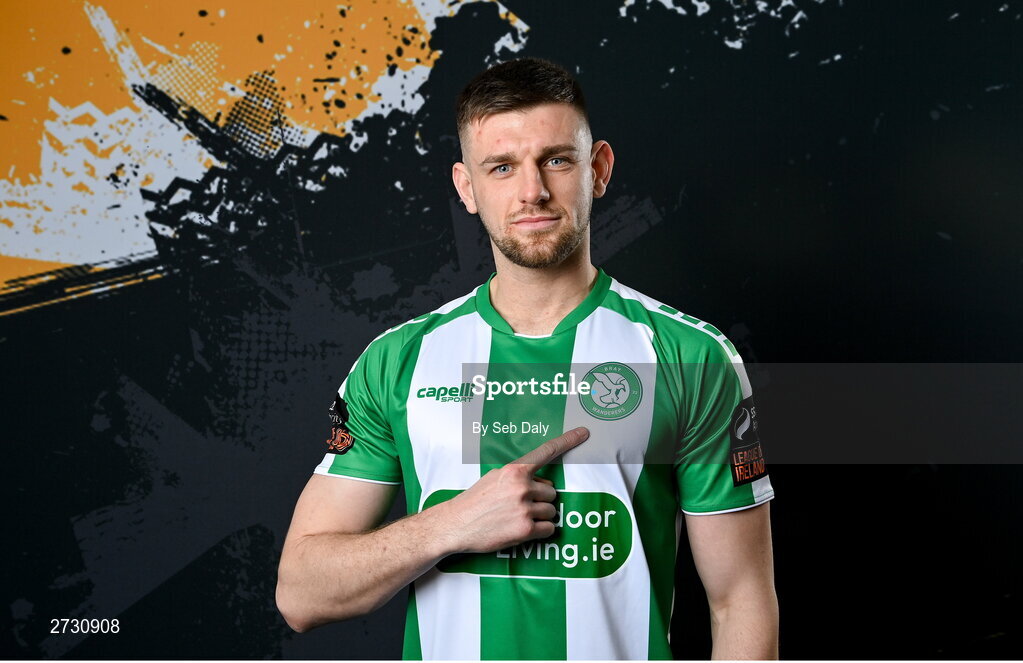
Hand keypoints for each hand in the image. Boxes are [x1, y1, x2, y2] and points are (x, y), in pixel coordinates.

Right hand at [441, 427, 588, 553]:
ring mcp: (524, 508)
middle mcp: (521, 486)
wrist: (455, 524)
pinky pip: (549, 529)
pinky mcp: (525, 529)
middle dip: (541, 500)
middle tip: (519, 506)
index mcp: (514, 470)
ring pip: (552, 511)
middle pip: (552, 492)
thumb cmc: (475, 501)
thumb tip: (542, 482)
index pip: (546, 452)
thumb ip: (519, 476)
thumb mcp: (495, 478)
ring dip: (541, 516)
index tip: (584, 433)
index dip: (567, 441)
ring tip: (518, 518)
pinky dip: (541, 531)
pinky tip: (523, 530)